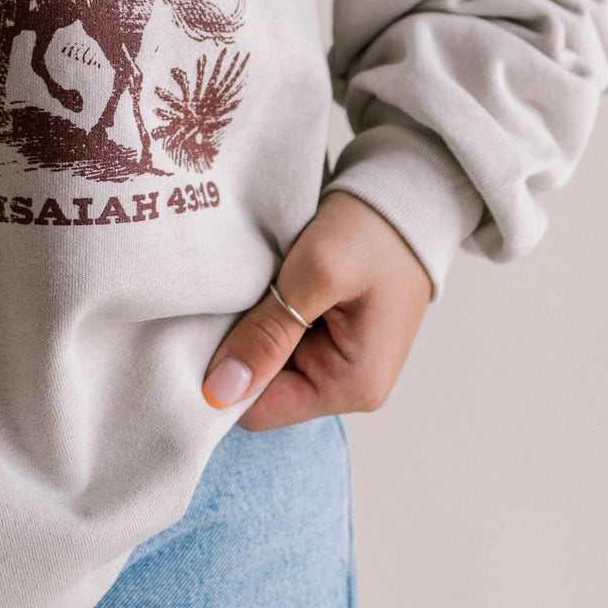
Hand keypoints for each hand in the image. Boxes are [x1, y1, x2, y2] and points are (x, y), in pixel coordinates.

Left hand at [201, 190, 433, 429]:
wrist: (405, 196)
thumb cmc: (372, 233)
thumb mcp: (316, 275)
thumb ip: (267, 335)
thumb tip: (220, 391)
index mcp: (352, 386)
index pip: (261, 411)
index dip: (225, 379)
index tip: (202, 334)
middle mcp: (348, 386)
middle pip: (262, 387)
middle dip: (238, 348)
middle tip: (225, 300)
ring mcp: (340, 362)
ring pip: (267, 361)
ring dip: (251, 327)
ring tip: (246, 288)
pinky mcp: (331, 338)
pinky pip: (280, 340)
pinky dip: (264, 314)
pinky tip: (259, 287)